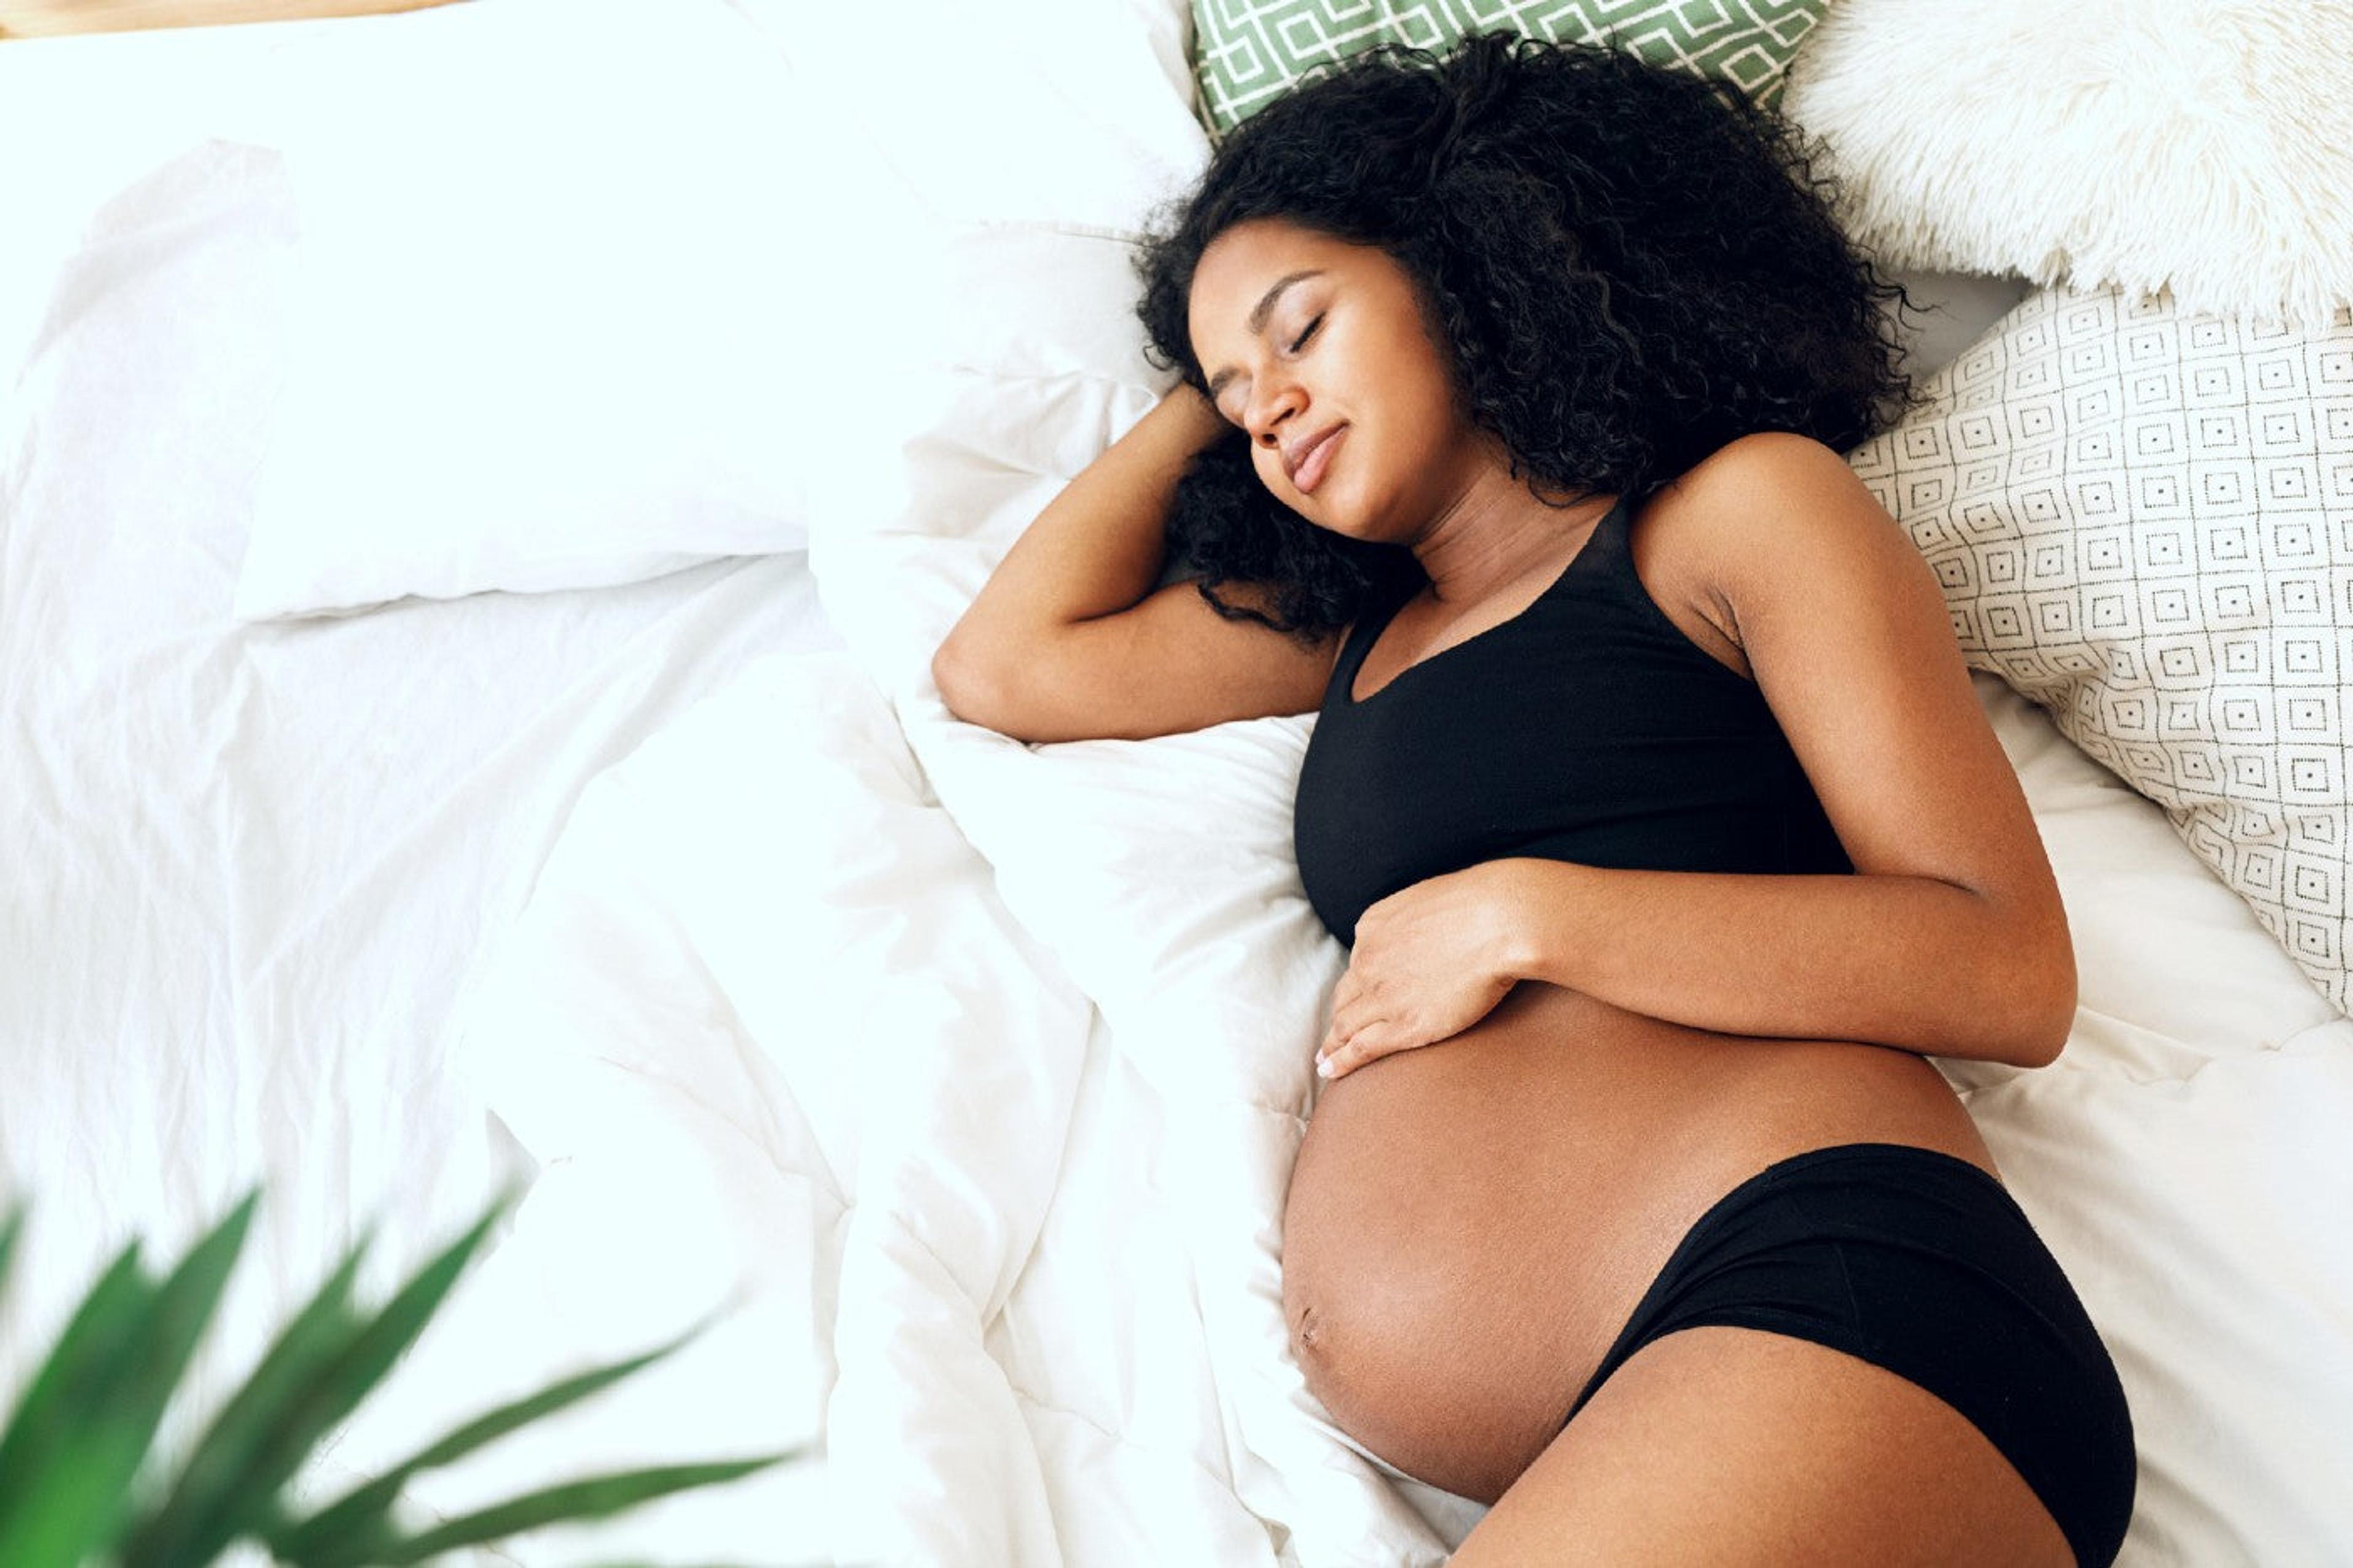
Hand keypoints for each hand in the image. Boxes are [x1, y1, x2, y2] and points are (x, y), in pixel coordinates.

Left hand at [1316, 862, 1526, 1080]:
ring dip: (1332, 1045)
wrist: (1500, 921)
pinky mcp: (1404, 1025)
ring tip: (1325, 1062)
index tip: (1353, 1001)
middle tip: (1331, 1039)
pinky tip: (1330, 1072)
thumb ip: (1416, 917)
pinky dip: (1341, 1062)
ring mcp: (1383, 994)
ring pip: (1345, 1025)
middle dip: (1338, 1018)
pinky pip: (1361, 1048)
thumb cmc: (1484, 903)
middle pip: (1345, 997)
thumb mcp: (1432, 897)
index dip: (1355, 987)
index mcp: (1373, 927)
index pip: (1358, 963)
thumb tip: (1424, 926)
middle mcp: (1369, 960)